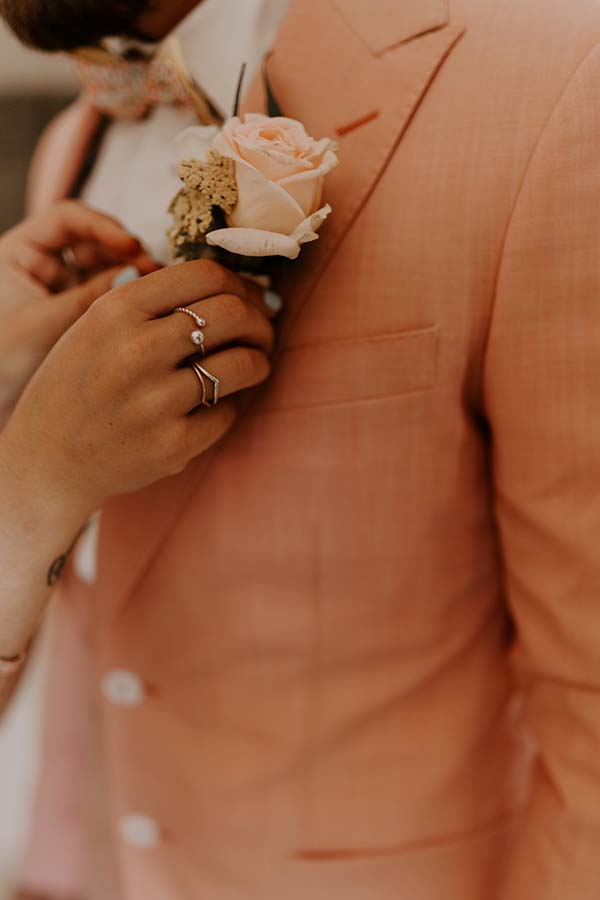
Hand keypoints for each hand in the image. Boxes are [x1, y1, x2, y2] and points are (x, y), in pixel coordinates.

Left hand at [0, 201, 156, 420]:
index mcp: (18, 253)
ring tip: (157, 291)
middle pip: (93, 241)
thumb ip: (90, 298)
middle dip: (125, 253)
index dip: (102, 227)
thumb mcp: (46, 324)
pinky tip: (149, 307)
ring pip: (106, 267)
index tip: (131, 245)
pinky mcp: (79, 312)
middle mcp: (41, 265)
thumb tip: (139, 276)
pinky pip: (109, 296)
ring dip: (132, 275)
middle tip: (153, 272)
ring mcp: (62, 288)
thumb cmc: (2, 360)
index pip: (66, 219)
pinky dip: (128, 299)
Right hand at [1, 259, 277, 522]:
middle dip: (260, 321)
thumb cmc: (80, 385)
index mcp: (117, 310)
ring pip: (244, 363)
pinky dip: (231, 406)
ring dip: (259, 361)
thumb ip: (152, 301)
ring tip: (253, 365)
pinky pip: (229, 412)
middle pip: (234, 313)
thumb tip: (231, 286)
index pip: (207, 274)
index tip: (249, 299)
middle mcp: (136, 351)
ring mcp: (155, 401)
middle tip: (263, 332)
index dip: (240, 284)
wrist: (47, 459)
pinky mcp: (172, 445)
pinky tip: (216, 405)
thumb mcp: (95, 327)